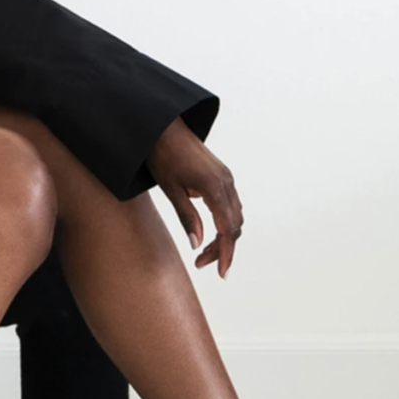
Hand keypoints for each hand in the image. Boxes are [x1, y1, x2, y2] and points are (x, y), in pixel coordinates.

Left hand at [147, 115, 242, 278]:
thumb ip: (187, 217)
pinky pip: (231, 204)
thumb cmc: (163, 155)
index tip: (221, 272)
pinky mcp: (222, 175)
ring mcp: (226, 178)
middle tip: (202, 264)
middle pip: (234, 226)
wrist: (164, 127)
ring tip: (203, 252)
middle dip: (221, 248)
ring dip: (223, 236)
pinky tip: (210, 230)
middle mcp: (226, 182)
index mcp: (214, 187)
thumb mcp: (171, 189)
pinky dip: (224, 221)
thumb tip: (196, 244)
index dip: (225, 253)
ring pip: (235, 216)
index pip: (227, 229)